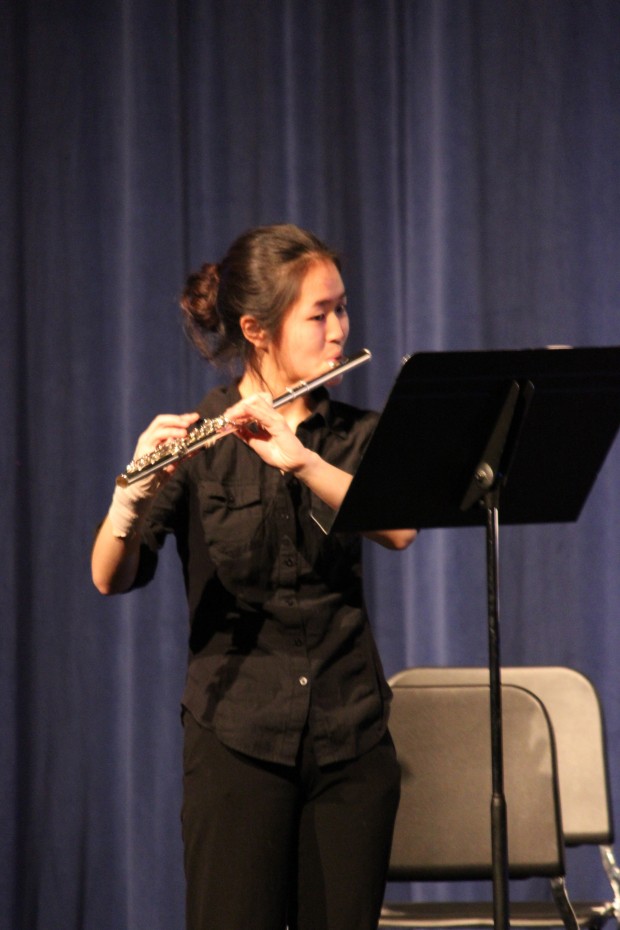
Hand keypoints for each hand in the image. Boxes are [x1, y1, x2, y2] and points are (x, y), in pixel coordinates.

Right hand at [108, 411, 199, 536]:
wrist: (144, 490)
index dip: (182, 418)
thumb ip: (185, 453)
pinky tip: (178, 444)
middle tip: (190, 422)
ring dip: (173, 430)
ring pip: (158, 430)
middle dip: (177, 420)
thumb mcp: (175, 461)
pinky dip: (168, 443)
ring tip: (185, 433)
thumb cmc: (158, 475)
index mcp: (155, 437)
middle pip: (161, 421)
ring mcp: (145, 445)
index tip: (195, 417)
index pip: (168, 422)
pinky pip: (156, 445)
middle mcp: (148, 438)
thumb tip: (201, 446)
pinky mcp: (144, 454)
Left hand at [225, 394, 310, 473]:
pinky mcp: (278, 423)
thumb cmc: (277, 455)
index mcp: (266, 419)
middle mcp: (271, 416)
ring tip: (230, 415)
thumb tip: (233, 427)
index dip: (238, 409)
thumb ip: (246, 434)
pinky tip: (242, 412)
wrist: (292, 464)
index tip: (227, 416)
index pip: (251, 406)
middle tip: (226, 415)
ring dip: (241, 408)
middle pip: (252, 402)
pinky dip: (251, 412)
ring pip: (256, 404)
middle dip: (237, 407)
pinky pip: (262, 414)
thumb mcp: (255, 443)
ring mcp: (275, 418)